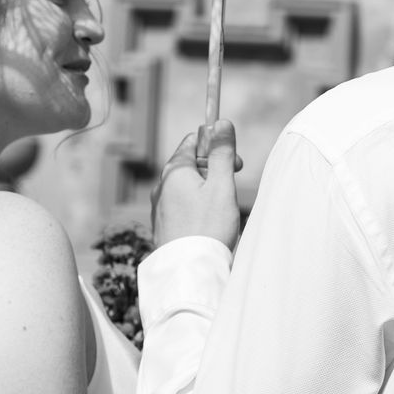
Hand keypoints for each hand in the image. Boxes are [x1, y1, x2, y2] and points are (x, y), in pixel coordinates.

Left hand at [152, 120, 242, 248]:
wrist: (189, 270)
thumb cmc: (208, 226)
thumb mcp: (221, 184)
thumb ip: (222, 152)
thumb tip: (220, 122)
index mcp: (174, 171)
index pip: (193, 141)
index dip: (215, 146)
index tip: (233, 162)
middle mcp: (162, 187)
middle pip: (190, 165)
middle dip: (214, 170)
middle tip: (232, 186)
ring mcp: (160, 208)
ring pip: (187, 188)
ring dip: (207, 191)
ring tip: (222, 210)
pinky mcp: (163, 227)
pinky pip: (182, 208)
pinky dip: (198, 209)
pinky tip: (209, 225)